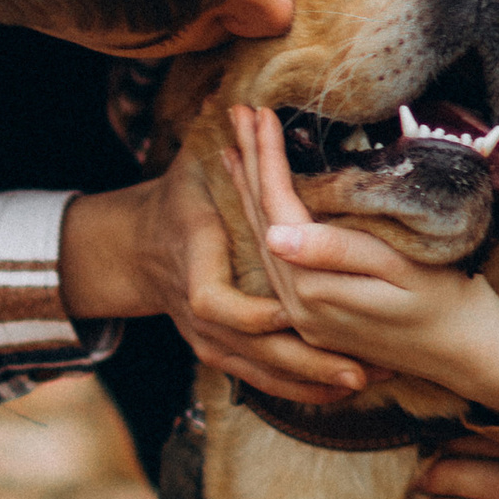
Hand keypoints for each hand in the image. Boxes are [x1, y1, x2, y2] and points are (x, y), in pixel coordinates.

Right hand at [58, 159, 378, 405]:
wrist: (134, 249)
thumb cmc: (174, 202)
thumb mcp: (190, 171)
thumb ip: (224, 150)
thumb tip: (249, 105)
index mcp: (194, 270)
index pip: (217, 305)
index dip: (255, 314)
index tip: (296, 314)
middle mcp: (199, 316)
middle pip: (253, 352)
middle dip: (308, 362)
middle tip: (359, 368)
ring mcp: (207, 340)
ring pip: (261, 373)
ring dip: (312, 381)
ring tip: (364, 382)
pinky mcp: (219, 353)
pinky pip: (259, 381)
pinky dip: (298, 389)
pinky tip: (338, 393)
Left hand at [224, 106, 498, 416]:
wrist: (469, 354)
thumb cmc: (448, 301)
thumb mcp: (401, 268)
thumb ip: (337, 251)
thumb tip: (274, 236)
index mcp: (316, 290)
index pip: (279, 208)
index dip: (267, 158)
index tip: (259, 111)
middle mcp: (298, 308)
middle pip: (263, 222)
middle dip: (250, 164)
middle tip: (236, 112)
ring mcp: (302, 317)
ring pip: (265, 242)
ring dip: (249, 192)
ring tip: (236, 148)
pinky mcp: (313, 319)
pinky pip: (277, 263)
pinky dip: (264, 222)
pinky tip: (259, 202)